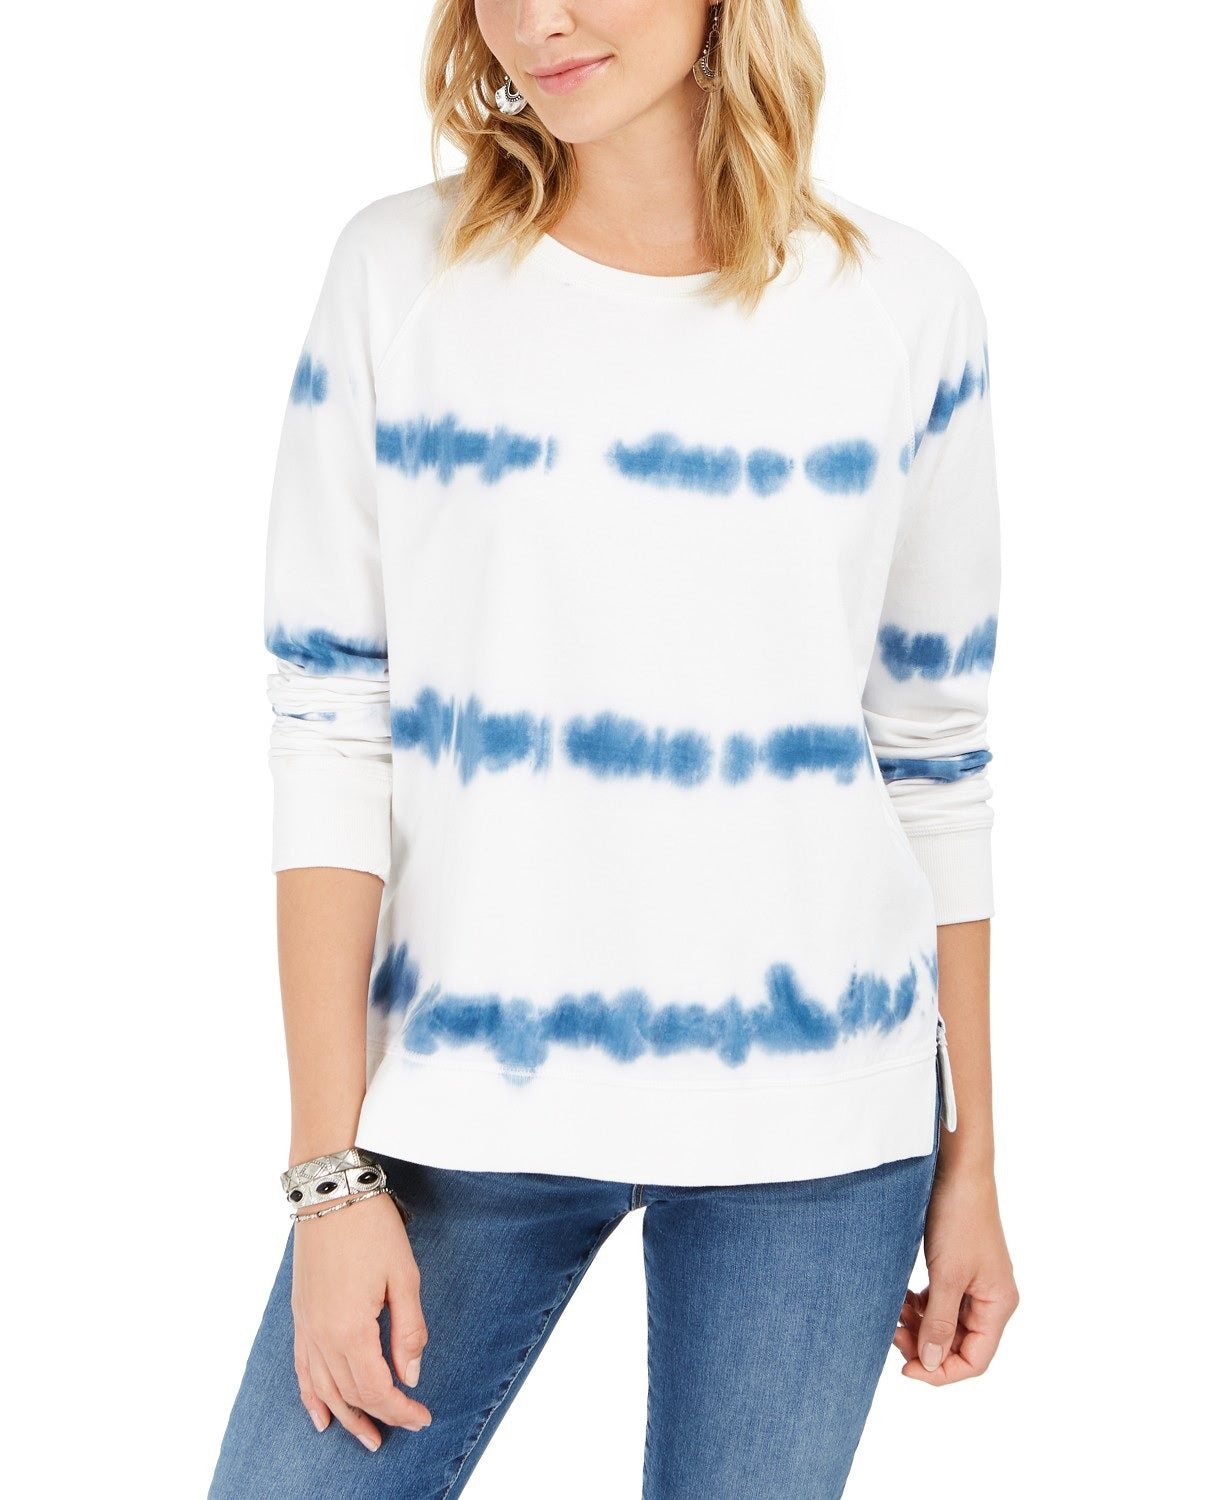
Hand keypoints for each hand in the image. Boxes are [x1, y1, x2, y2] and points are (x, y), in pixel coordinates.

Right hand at [291, 1190, 431, 1450]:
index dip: (400, 1410)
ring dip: (346, 1417)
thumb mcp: (405, 1276)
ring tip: (366, 1437)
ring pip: (324, 1389)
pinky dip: (311, 1397)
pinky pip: (302, 1369)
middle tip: (404, 1426)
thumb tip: (411, 1376)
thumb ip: (409, 1331)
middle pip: (351, 1393)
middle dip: (380, 1415)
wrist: (330, 1192)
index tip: (422, 1417)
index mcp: (351, 1329)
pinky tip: (320, 1415)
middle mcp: (322, 1336)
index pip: (377, 1388)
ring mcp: (306, 1327)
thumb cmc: (371, 1228)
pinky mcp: (299, 1316)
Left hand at [893, 1165, 1018, 1383]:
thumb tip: (931, 1364)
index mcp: (998, 1305)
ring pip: (945, 1323)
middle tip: (891, 1333)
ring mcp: (975, 1283)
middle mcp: (991, 1298)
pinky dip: (918, 1305)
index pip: (975, 1360)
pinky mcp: (958, 1268)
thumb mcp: (947, 1275)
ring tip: (892, 1312)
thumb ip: (939, 1322)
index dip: (941, 1371)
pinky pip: (938, 1301)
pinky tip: (900, 1298)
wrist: (957, 1170)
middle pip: (959, 1344)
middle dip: (925, 1345)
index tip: (905, 1367)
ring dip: (918, 1325)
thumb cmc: (958, 1218)